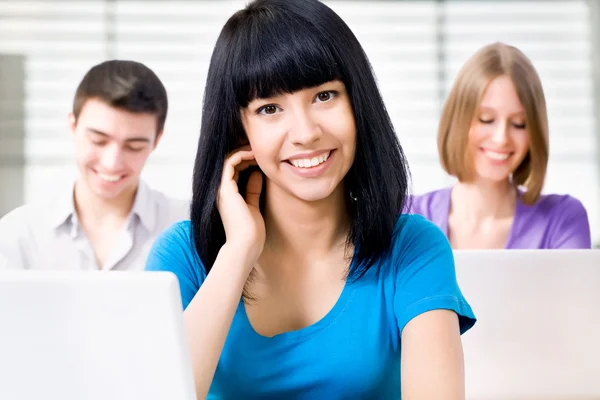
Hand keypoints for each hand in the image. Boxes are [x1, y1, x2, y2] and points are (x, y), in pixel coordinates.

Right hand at [217, 147, 265, 265]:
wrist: (246, 245)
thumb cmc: (251, 232)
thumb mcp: (254, 206)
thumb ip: (253, 190)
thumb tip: (257, 174)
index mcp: (228, 195)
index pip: (234, 170)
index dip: (247, 159)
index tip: (262, 156)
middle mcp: (222, 190)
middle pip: (230, 162)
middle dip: (245, 152)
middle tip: (260, 148)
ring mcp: (222, 189)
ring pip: (229, 159)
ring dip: (244, 151)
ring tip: (258, 149)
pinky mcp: (226, 188)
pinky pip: (230, 163)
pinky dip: (242, 155)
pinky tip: (255, 155)